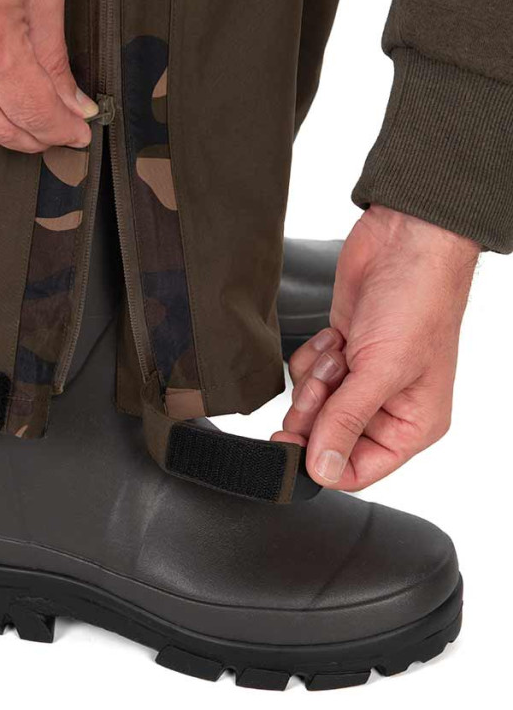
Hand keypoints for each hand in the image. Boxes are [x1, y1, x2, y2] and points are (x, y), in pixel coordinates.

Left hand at [273, 205, 479, 489]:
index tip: (292, 443)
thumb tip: (323, 469)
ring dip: (316, 378)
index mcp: (413, 424)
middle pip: (327, 437)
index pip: (358, 469)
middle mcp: (388, 406)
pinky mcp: (341, 351)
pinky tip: (335, 336)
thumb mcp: (382, 370)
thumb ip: (347, 422)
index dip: (322, 461)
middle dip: (316, 410)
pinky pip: (306, 374)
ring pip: (312, 406)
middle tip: (326, 382)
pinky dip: (312, 356)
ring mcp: (362, 377)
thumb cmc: (417, 300)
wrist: (406, 240)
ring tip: (341, 350)